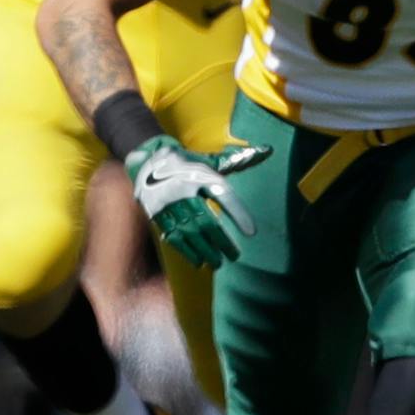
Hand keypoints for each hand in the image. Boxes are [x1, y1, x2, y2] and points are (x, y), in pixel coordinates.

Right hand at [126, 135, 269, 269]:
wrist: (148, 160)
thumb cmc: (188, 163)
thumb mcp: (210, 161)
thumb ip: (237, 161)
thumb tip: (266, 151)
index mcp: (201, 176)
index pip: (224, 196)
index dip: (238, 214)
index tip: (251, 233)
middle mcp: (184, 190)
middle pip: (206, 220)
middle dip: (221, 241)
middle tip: (235, 256)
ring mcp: (169, 204)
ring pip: (190, 232)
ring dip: (205, 250)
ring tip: (218, 263)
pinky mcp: (157, 214)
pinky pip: (172, 235)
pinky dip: (186, 250)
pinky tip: (198, 261)